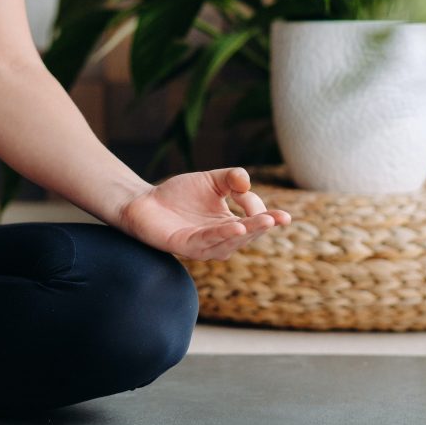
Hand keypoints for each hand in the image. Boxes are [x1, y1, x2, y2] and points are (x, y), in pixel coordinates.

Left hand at [115, 167, 291, 260]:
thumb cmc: (179, 194)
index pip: (254, 220)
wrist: (145, 201)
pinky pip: (208, 242)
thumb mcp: (212, 180)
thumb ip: (232, 178)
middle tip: (280, 218)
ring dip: (249, 232)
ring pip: (231, 242)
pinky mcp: (186, 246)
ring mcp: (204, 246)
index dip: (258, 208)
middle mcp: (220, 240)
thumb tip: (247, 183)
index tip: (247, 191)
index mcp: (230, 225)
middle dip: (263, 225)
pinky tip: (237, 228)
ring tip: (265, 222)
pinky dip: (223, 235)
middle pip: (247, 235)